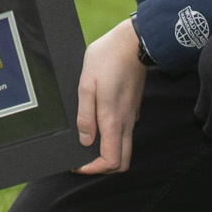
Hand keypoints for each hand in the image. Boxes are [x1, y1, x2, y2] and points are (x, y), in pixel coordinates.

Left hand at [73, 18, 148, 173]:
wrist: (133, 42)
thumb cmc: (107, 59)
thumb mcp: (87, 84)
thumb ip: (85, 115)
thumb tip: (85, 140)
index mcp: (114, 120)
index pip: (111, 161)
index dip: (93, 169)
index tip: (78, 164)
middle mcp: (126, 123)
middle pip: (122, 162)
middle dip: (102, 168)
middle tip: (83, 160)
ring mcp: (131, 116)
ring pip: (124, 149)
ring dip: (107, 155)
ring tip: (87, 146)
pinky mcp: (132, 109)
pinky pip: (124, 134)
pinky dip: (112, 141)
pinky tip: (97, 128)